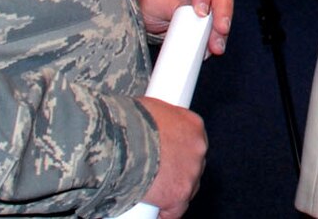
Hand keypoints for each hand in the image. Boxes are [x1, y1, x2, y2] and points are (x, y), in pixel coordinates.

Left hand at [138, 0, 234, 54]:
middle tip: (219, 30)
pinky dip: (217, 36)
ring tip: (215, 45)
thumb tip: (191, 20)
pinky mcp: (215, 11)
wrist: (148, 6)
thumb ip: (174, 5)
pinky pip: (220, 23)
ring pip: (225, 7)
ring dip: (221, 28)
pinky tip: (212, 47)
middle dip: (222, 12)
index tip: (200, 12)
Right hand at [138, 97, 206, 218]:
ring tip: (151, 190)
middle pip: (191, 165)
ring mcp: (190, 172)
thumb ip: (156, 121)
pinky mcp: (179, 194)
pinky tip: (155, 212)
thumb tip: (146, 125)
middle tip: (156, 173)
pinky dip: (165, 212)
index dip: (178, 151)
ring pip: (187, 187)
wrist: (119, 140)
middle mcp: (197, 147)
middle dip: (176, 170)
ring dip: (171, 190)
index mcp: (192, 124)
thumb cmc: (126, 121)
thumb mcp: (146, 109)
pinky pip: (176, 210)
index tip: (167, 156)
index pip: (191, 142)